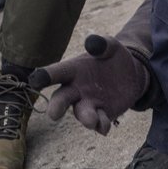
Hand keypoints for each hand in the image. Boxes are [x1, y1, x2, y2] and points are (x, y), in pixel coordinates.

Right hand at [29, 35, 150, 134]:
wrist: (131, 74)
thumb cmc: (113, 58)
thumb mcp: (111, 47)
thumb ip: (102, 44)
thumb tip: (92, 42)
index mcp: (73, 70)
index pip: (56, 72)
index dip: (45, 76)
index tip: (36, 80)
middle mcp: (75, 89)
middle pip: (61, 98)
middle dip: (57, 106)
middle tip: (53, 114)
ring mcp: (88, 104)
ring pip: (81, 113)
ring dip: (85, 118)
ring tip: (91, 121)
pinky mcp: (102, 114)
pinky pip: (99, 122)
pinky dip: (101, 125)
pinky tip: (104, 126)